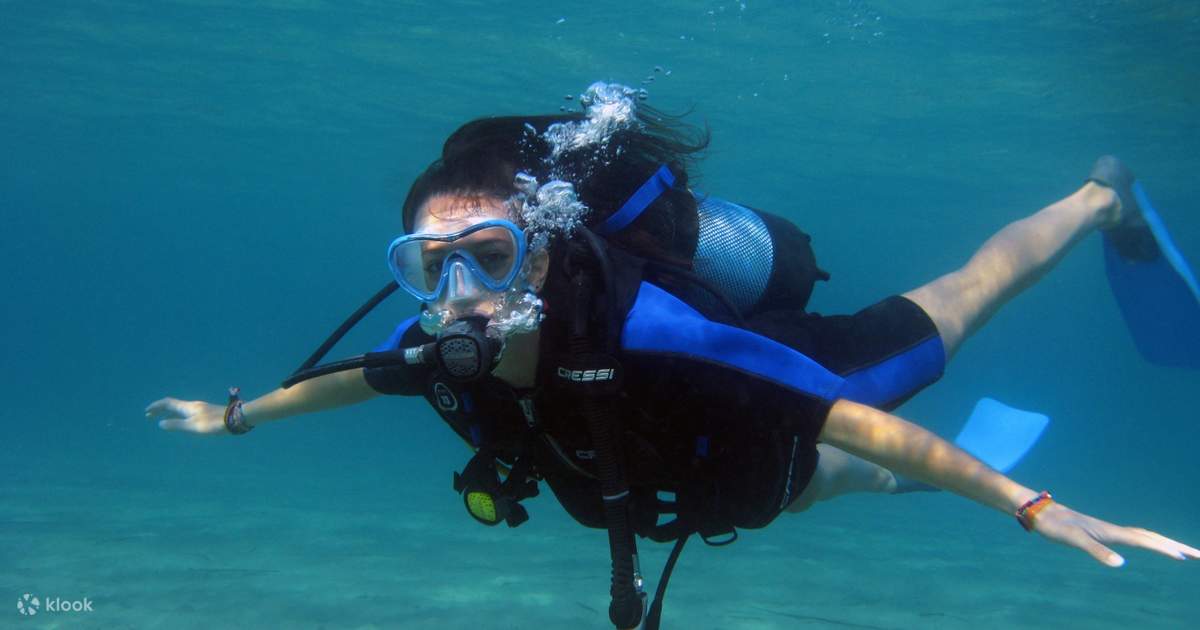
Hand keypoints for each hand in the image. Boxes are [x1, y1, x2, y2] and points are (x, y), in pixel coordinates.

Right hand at [145, 398, 227, 434]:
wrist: (235, 419)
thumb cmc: (213, 424)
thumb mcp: (193, 426)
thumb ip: (176, 425)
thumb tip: (160, 423)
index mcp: (188, 407)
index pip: (167, 403)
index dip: (156, 406)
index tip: (146, 411)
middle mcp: (193, 405)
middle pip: (173, 405)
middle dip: (160, 409)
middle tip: (150, 415)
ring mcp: (201, 408)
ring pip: (180, 408)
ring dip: (169, 412)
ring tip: (163, 417)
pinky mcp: (207, 412)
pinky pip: (187, 411)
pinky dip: (178, 414)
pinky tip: (182, 420)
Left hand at [1032, 502, 1199, 566]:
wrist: (1039, 510)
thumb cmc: (1055, 525)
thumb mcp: (1074, 540)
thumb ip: (1096, 551)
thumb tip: (1121, 563)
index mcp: (1112, 532)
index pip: (1147, 541)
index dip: (1166, 549)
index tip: (1187, 557)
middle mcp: (1114, 530)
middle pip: (1153, 537)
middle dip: (1177, 546)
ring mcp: (1108, 530)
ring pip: (1145, 536)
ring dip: (1165, 543)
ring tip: (1183, 552)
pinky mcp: (1100, 531)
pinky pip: (1134, 537)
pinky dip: (1148, 541)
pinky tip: (1146, 543)